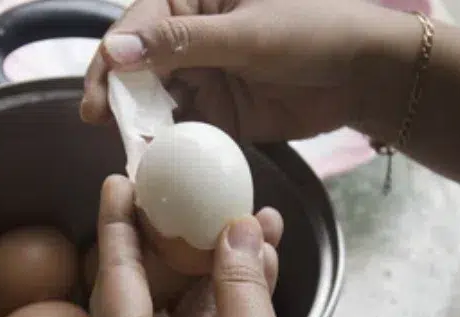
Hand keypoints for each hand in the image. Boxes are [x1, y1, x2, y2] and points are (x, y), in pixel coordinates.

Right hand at [81, 0, 394, 141]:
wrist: (362, 75)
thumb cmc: (313, 31)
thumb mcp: (246, 34)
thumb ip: (181, 44)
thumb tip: (115, 50)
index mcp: (193, 2)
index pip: (137, 26)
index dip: (111, 59)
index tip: (96, 94)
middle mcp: (189, 39)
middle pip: (137, 66)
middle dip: (118, 93)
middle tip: (100, 121)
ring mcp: (201, 77)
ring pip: (155, 100)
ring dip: (140, 122)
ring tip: (127, 145)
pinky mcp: (216, 113)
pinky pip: (182, 129)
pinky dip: (169, 143)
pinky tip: (156, 158)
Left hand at [91, 175, 332, 316]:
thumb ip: (241, 287)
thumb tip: (236, 228)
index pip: (116, 281)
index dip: (118, 226)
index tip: (118, 182)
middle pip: (149, 288)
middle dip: (179, 239)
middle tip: (187, 193)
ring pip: (187, 306)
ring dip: (220, 265)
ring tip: (253, 218)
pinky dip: (234, 298)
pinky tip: (262, 260)